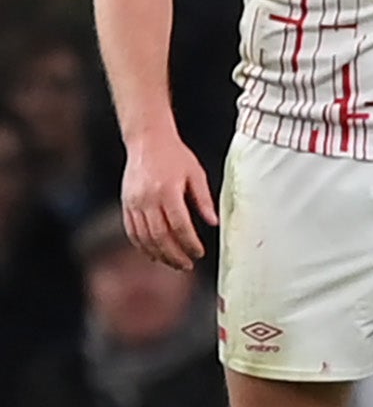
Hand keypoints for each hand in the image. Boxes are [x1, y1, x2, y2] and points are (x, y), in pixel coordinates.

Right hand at [121, 136, 218, 269]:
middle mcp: (148, 199)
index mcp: (168, 191)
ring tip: (173, 263)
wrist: (147, 140)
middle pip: (160, 236)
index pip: (179, 226)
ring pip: (144, 237)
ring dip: (158, 254)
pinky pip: (131, 230)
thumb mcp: (196, 174)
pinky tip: (152, 254)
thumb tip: (214, 223)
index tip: (199, 253)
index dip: (190, 243)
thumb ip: (203, 199)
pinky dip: (141, 245)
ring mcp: (134, 202)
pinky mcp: (125, 203)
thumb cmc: (176, 156)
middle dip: (174, 255)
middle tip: (187, 266)